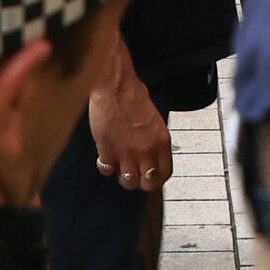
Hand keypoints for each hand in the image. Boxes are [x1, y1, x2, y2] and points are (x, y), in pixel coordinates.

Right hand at [89, 56, 169, 191]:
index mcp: (161, 141)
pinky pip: (107, 171)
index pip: (165, 173)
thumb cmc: (132, 95)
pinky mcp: (108, 150)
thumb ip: (153, 140)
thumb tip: (149, 154)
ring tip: (117, 165)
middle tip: (132, 174)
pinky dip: (105, 166)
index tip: (150, 178)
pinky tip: (104, 156)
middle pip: (147, 183)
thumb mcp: (154, 120)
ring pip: (128, 182)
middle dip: (140, 182)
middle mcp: (147, 151)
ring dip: (122, 175)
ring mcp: (127, 153)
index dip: (156, 180)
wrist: (114, 86)